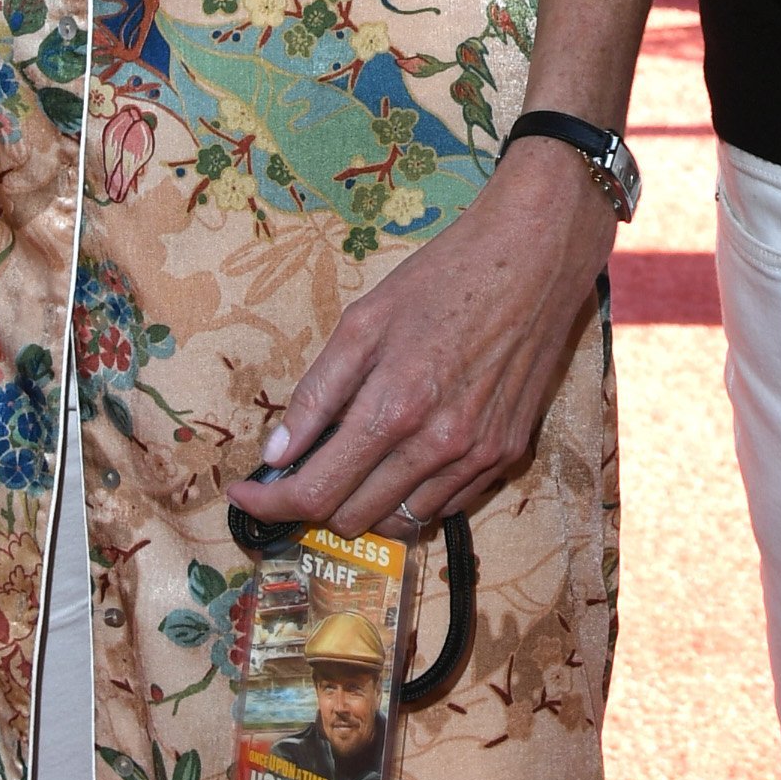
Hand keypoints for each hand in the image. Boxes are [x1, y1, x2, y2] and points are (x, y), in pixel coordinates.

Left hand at [226, 139, 616, 539]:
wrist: (533, 257)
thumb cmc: (443, 278)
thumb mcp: (365, 321)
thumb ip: (318, 391)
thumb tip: (278, 451)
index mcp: (394, 409)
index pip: (317, 492)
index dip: (271, 503)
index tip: (246, 493)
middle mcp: (438, 447)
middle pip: (354, 518)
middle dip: (315, 503)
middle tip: (301, 468)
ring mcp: (478, 456)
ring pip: (401, 522)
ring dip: (365, 502)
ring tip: (354, 461)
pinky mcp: (508, 453)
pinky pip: (446, 505)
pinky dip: (413, 495)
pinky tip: (405, 455)